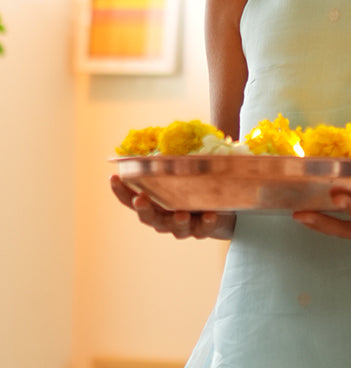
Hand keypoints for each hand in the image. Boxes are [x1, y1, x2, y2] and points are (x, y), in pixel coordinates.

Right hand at [109, 175, 235, 240]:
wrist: (220, 210)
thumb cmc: (193, 188)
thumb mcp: (181, 174)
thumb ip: (170, 163)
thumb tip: (163, 137)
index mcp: (154, 203)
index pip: (131, 199)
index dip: (120, 191)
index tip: (113, 177)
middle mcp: (163, 217)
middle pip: (148, 218)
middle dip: (143, 209)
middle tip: (141, 199)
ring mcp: (182, 226)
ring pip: (175, 228)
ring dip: (177, 221)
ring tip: (181, 214)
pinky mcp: (202, 230)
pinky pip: (202, 229)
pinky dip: (205, 223)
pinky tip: (209, 215)